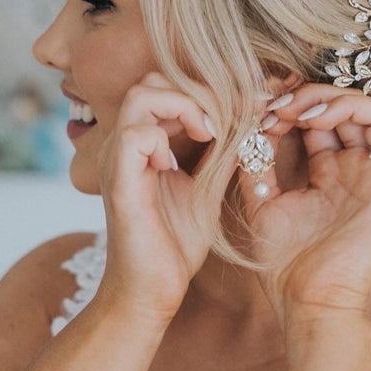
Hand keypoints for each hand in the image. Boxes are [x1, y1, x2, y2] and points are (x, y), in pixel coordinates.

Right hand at [95, 71, 222, 325]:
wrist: (152, 289)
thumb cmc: (176, 242)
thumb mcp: (209, 185)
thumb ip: (224, 150)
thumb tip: (253, 114)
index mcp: (146, 141)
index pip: (169, 86)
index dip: (209, 90)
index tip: (245, 108)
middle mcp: (127, 143)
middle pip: (153, 80)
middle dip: (198, 93)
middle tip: (223, 125)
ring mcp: (118, 159)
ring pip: (142, 96)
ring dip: (184, 107)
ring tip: (206, 136)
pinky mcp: (118, 183)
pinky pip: (135, 135)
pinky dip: (164, 139)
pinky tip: (178, 165)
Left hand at [234, 83, 370, 326]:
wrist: (306, 301)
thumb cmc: (285, 264)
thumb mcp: (261, 203)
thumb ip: (255, 165)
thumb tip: (248, 125)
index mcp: (328, 171)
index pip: (322, 116)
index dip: (295, 103)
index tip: (263, 113)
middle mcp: (356, 170)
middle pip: (352, 107)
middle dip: (316, 95)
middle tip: (284, 107)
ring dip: (350, 103)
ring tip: (312, 116)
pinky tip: (367, 148)